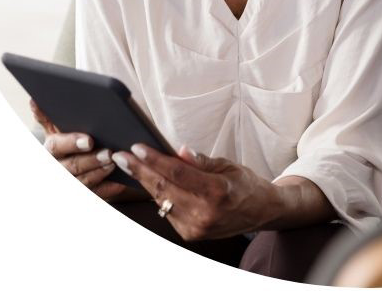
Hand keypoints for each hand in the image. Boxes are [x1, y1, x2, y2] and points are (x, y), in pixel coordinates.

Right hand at [30, 99, 126, 201]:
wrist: (70, 162)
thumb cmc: (68, 141)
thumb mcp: (58, 128)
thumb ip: (47, 116)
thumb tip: (34, 100)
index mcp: (50, 149)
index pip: (57, 146)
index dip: (72, 143)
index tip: (89, 140)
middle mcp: (55, 168)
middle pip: (72, 166)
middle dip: (91, 160)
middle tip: (109, 152)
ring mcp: (68, 184)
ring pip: (83, 182)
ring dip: (100, 173)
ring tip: (115, 163)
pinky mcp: (83, 196)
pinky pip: (94, 196)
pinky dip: (107, 189)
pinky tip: (119, 183)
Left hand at [111, 144, 281, 239]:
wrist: (260, 212)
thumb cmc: (245, 184)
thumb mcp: (228, 165)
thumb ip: (201, 161)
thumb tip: (179, 151)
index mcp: (216, 192)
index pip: (177, 173)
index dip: (154, 160)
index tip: (137, 148)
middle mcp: (204, 213)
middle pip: (163, 188)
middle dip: (139, 171)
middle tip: (121, 156)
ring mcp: (195, 227)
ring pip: (161, 200)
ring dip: (144, 182)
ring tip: (130, 165)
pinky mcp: (189, 234)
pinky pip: (167, 211)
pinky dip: (158, 194)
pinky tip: (149, 181)